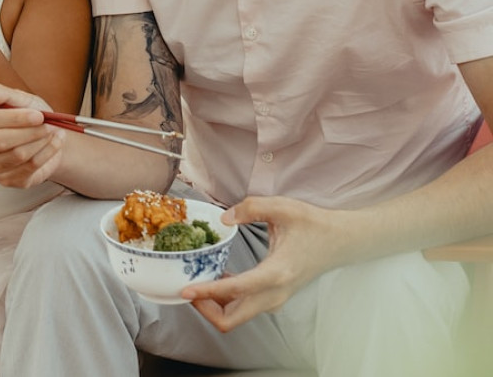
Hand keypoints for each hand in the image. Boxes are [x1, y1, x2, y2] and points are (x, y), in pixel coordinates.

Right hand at [0, 84, 65, 187]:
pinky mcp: (6, 180)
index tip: (37, 114)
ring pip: (17, 155)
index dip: (14, 117)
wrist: (43, 136)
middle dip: (28, 132)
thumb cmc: (26, 115)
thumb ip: (0, 94)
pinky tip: (53, 143)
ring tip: (52, 131)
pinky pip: (29, 167)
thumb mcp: (17, 98)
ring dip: (41, 141)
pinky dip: (47, 153)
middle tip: (48, 124)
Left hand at [181, 196, 349, 331]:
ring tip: (197, 280)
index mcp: (277, 273)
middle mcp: (275, 293)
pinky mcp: (275, 298)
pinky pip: (244, 307)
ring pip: (237, 316)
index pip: (236, 290)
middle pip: (232, 319)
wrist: (341, 242)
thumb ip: (251, 208)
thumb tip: (223, 219)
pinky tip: (217, 277)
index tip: (186, 291)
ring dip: (214, 304)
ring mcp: (276, 299)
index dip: (208, 292)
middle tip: (186, 288)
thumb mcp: (282, 207)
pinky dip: (226, 299)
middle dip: (205, 308)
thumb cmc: (314, 225)